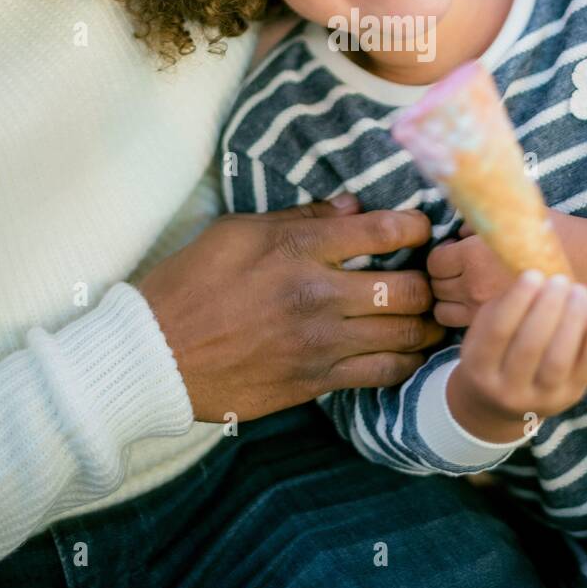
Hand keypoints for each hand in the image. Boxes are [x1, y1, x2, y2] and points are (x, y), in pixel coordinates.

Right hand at [138, 196, 443, 422]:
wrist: (155, 354)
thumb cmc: (191, 283)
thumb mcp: (237, 231)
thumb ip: (301, 218)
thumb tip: (352, 207)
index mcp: (299, 250)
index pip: (385, 230)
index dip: (416, 227)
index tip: (419, 229)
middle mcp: (319, 295)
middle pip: (410, 287)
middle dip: (428, 281)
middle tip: (430, 277)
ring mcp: (321, 342)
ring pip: (405, 334)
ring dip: (424, 324)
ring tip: (427, 315)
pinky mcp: (316, 380)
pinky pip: (383, 373)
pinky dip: (404, 362)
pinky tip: (404, 352)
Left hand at [429, 212, 586, 321]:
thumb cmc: (557, 236)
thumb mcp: (517, 217)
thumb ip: (481, 221)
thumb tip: (456, 230)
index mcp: (475, 255)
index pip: (434, 262)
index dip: (443, 255)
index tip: (456, 252)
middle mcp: (475, 286)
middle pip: (436, 287)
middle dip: (443, 278)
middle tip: (460, 271)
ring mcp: (485, 313)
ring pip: (442, 312)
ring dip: (449, 301)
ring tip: (465, 291)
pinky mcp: (500, 329)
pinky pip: (463, 327)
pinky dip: (464, 318)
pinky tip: (481, 306)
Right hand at [446, 271, 586, 441]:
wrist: (500, 405)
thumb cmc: (493, 353)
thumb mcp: (483, 331)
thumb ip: (504, 306)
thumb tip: (535, 272)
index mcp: (479, 369)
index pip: (498, 332)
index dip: (517, 301)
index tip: (532, 273)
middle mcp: (509, 391)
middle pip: (530, 347)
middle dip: (548, 307)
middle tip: (558, 280)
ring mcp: (543, 398)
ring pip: (560, 360)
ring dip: (572, 319)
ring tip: (578, 290)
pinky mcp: (572, 397)